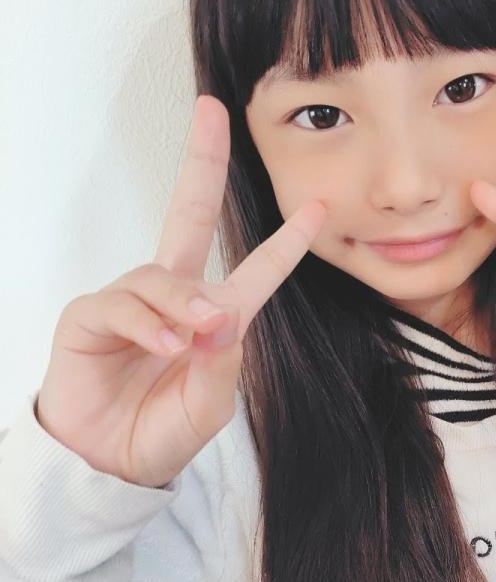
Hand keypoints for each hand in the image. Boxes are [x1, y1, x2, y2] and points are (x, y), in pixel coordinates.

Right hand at [36, 96, 326, 487]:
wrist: (107, 467)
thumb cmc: (160, 434)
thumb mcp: (208, 407)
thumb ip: (222, 364)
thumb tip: (218, 315)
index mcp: (212, 320)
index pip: (254, 272)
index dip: (285, 243)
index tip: (318, 209)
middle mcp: (172, 300)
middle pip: (187, 216)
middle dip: (201, 163)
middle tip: (211, 113)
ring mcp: (130, 303)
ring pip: (161, 276)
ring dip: (181, 303)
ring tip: (191, 337)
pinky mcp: (90, 316)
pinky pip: (122, 303)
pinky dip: (146, 321)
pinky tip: (163, 345)